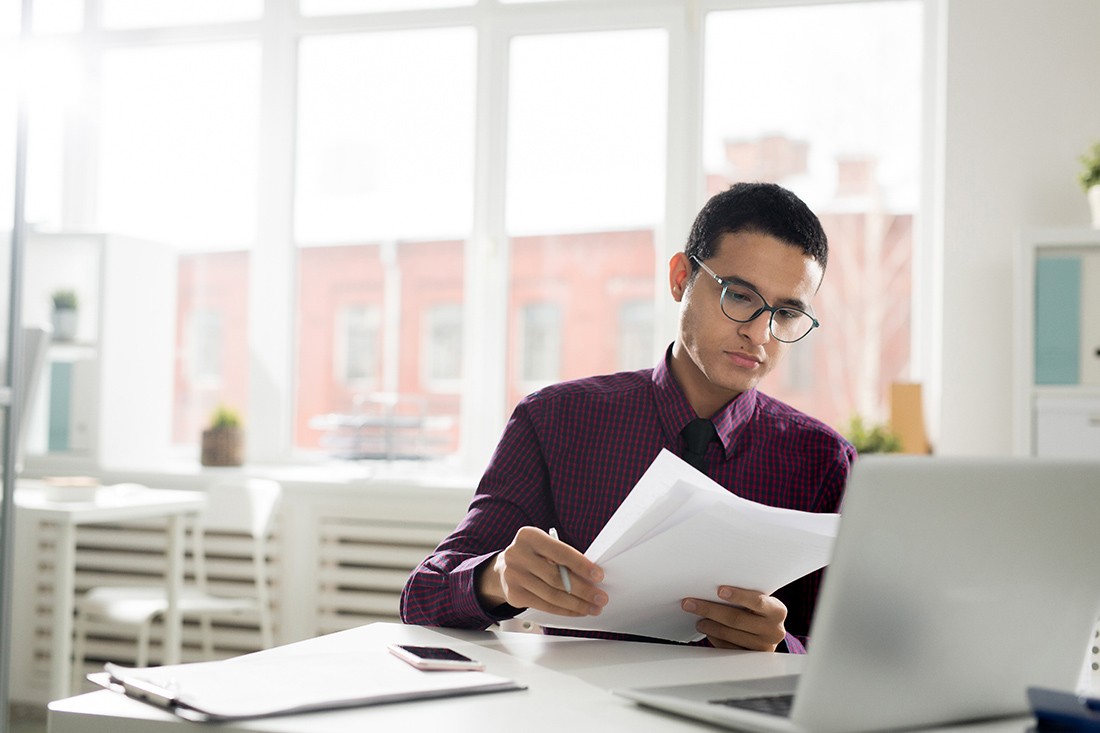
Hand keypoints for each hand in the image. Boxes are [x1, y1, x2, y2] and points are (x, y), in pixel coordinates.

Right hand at [476, 526, 606, 616]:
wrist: (503, 569)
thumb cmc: (532, 556)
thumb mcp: (544, 547)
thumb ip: (562, 557)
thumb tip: (590, 576)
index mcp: (528, 536)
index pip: (560, 552)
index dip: (581, 565)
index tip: (598, 575)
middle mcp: (517, 554)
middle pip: (556, 577)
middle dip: (583, 589)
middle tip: (600, 597)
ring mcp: (513, 576)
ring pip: (552, 594)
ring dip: (577, 603)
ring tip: (593, 606)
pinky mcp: (513, 595)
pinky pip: (545, 605)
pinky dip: (564, 609)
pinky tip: (577, 610)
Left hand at [681, 586, 786, 650]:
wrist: (770, 634)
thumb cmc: (760, 612)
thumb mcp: (760, 602)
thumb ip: (744, 597)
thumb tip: (712, 589)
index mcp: (777, 611)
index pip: (757, 601)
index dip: (738, 595)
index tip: (719, 590)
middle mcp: (774, 630)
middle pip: (737, 619)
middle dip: (710, 609)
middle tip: (690, 604)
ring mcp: (763, 647)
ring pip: (730, 635)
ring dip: (709, 626)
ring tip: (698, 619)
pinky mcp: (751, 659)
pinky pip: (728, 648)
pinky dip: (715, 639)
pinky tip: (708, 631)